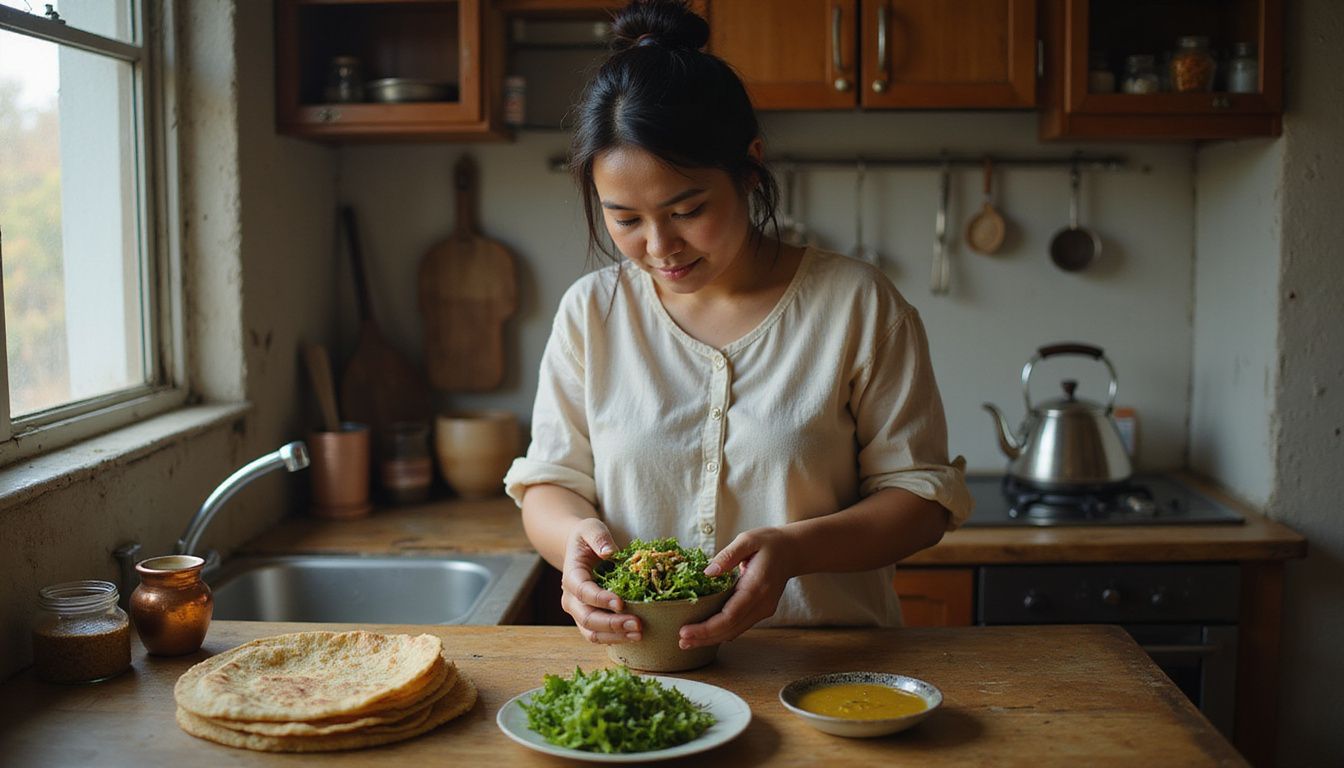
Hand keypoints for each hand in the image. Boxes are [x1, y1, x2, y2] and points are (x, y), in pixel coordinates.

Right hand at [559, 518, 641, 644]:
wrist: (580, 551)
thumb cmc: (588, 538)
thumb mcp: (592, 528)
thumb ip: (599, 537)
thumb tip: (609, 552)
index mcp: (571, 576)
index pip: (583, 591)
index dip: (600, 599)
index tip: (621, 602)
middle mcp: (571, 598)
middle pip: (587, 617)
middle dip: (612, 624)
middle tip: (638, 624)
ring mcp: (578, 611)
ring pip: (591, 632)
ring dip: (615, 636)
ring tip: (639, 634)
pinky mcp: (588, 620)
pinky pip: (598, 635)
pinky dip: (615, 638)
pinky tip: (634, 636)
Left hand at [678, 526, 799, 649]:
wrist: (792, 551)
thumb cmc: (768, 543)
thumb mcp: (747, 540)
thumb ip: (727, 555)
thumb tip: (708, 572)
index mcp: (757, 586)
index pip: (730, 615)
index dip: (707, 628)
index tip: (685, 631)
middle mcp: (762, 603)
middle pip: (731, 629)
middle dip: (705, 638)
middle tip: (681, 642)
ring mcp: (764, 609)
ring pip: (735, 631)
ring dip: (711, 639)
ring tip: (687, 641)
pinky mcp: (761, 611)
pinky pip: (739, 626)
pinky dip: (722, 632)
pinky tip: (705, 634)